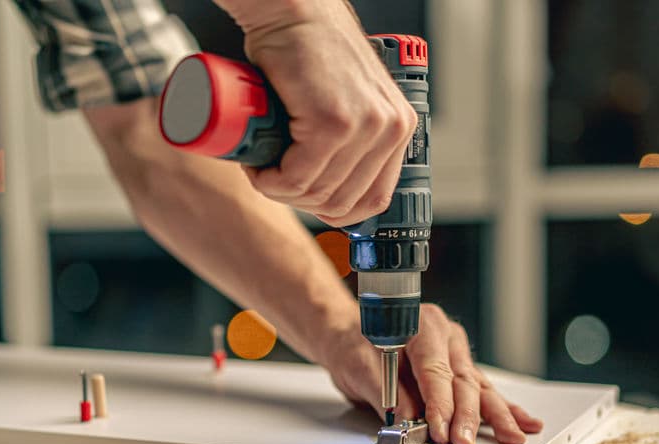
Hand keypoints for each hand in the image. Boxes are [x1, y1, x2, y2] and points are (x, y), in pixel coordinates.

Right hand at [214, 0, 416, 225]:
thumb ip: (355, 138)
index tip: (306, 199)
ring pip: (317, 192)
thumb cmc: (307, 52)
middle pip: (343, 202)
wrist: (291, 10)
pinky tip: (260, 166)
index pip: (374, 198)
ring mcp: (365, 126)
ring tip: (262, 169)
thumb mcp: (349, 102)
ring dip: (280, 191)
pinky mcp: (333, 122)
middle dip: (301, 201)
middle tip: (274, 180)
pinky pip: (298, 177)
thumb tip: (333, 186)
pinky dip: (271, 180)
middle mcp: (391, 128)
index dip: (334, 209)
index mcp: (398, 127)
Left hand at [321, 304, 542, 443]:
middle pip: (462, 380)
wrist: (350, 336)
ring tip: (512, 435)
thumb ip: (385, 392)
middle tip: (465, 443)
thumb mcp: (359, 366)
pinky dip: (501, 408)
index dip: (439, 403)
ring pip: (479, 386)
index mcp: (422, 325)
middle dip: (467, 416)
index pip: (435, 370)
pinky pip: (482, 390)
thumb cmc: (353, 345)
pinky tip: (522, 421)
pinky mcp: (459, 369)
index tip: (440, 429)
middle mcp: (445, 336)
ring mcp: (456, 352)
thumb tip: (407, 419)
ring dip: (496, 415)